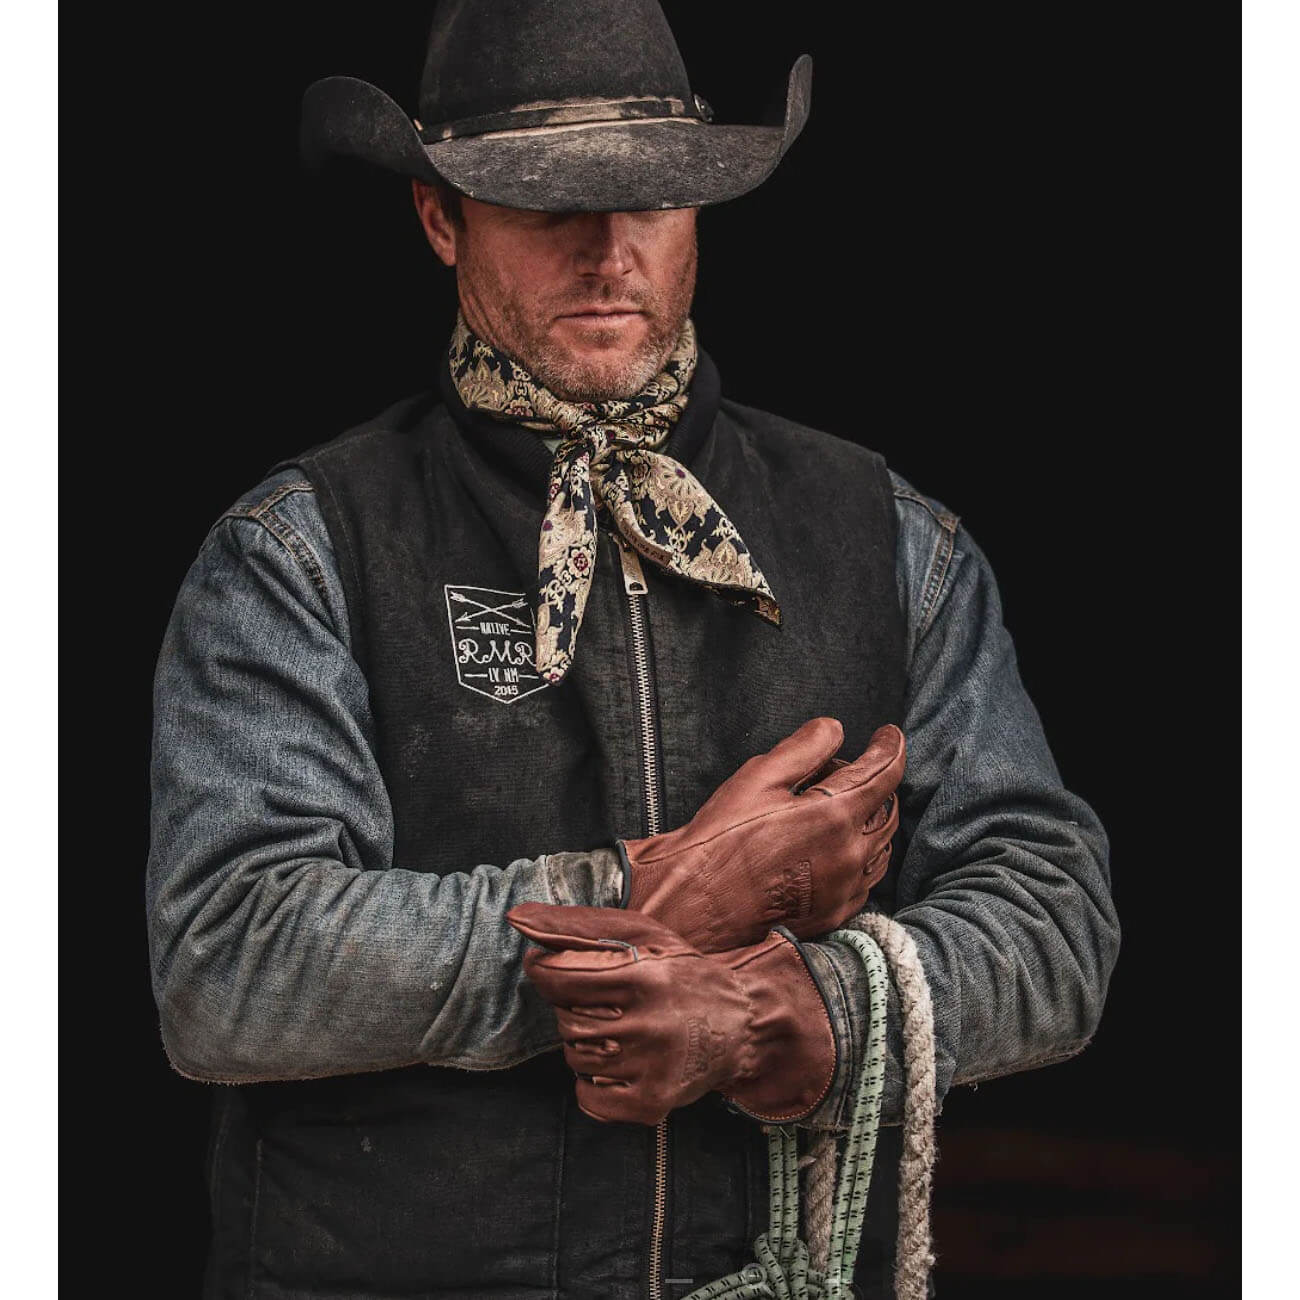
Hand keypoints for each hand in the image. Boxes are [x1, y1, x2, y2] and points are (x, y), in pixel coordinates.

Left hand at [507, 903, 835, 1125]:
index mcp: (643, 977)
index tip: (552, 969)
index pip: (559, 979)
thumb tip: (516, 917)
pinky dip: (593, 1081)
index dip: (545, 972)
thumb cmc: (682, 972)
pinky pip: (588, 1097)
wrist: (742, 1024)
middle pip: (566, 1021)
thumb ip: (575, 927)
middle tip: (603, 1001)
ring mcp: (650, 1069)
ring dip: (584, 1043)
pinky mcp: (651, 1104)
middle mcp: (647, 1025)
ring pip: (575, 1058)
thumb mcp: (641, 935)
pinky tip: (621, 1062)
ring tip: (618, 1029)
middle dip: (573, 1008)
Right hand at [618, 717, 903, 950]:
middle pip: (888, 810)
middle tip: (835, 773)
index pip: (884, 772)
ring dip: (870, 821)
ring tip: (833, 810)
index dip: (890, 746)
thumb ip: (804, 747)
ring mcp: (845, 889)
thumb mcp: (758, 777)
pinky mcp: (835, 914)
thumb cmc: (721, 839)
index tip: (889, 734)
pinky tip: (830, 848)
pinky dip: (859, 855)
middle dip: (873, 784)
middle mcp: (851, 855)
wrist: (697, 902)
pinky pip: (865, 878)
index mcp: (836, 816)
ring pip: (882, 847)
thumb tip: (834, 730)